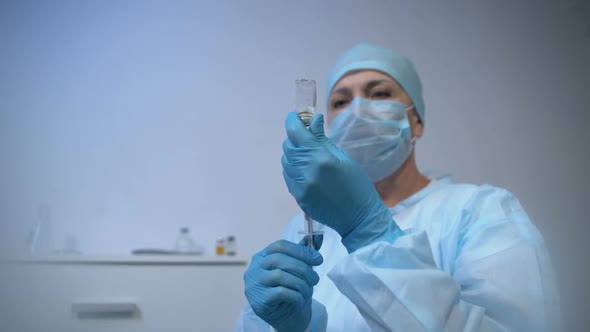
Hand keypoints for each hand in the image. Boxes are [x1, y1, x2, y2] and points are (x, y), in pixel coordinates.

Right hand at [244, 236, 322, 331]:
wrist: (285, 316)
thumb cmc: (290, 288)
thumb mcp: (298, 269)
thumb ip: (305, 253)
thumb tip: (319, 236)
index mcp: (262, 256)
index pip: (279, 245)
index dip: (300, 250)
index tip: (317, 259)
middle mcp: (255, 268)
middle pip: (280, 260)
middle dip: (303, 268)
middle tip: (315, 278)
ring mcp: (254, 284)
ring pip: (280, 276)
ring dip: (300, 282)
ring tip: (308, 289)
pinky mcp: (259, 300)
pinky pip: (280, 292)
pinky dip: (295, 294)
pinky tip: (299, 298)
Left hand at [281, 113, 399, 251]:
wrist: (358, 218)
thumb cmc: (357, 185)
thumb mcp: (344, 158)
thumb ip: (323, 140)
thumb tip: (313, 120)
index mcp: (320, 158)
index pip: (295, 132)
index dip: (293, 121)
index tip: (296, 116)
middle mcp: (305, 171)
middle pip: (288, 146)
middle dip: (295, 137)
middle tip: (306, 135)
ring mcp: (299, 185)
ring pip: (286, 161)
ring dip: (294, 153)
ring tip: (308, 155)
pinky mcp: (297, 196)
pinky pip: (288, 175)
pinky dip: (293, 168)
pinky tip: (306, 169)